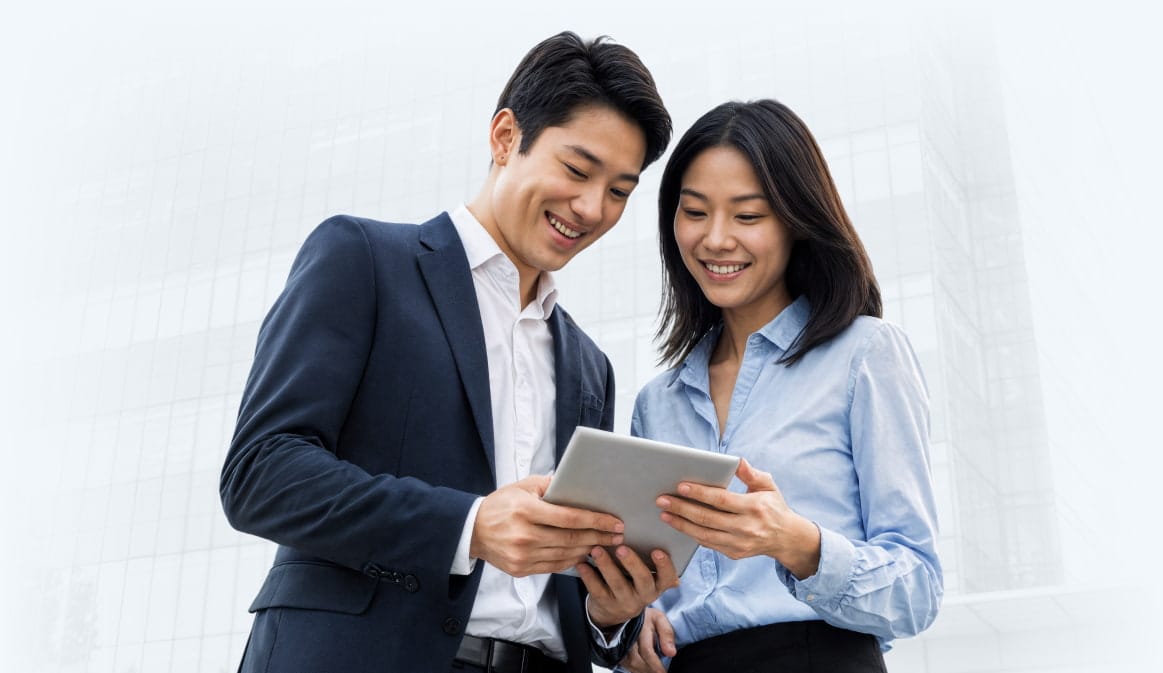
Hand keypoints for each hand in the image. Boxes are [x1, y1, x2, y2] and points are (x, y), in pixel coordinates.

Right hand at [470, 474, 624, 576]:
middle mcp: (524, 535)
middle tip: (618, 535)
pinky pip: (554, 566)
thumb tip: (575, 484)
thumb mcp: (521, 486)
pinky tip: (584, 553)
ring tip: (606, 545)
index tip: (614, 522)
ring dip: (589, 550)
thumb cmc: (500, 504)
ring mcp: (522, 555)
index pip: (569, 517)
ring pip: (565, 555)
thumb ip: (548, 485)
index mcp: (526, 510)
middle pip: (571, 538)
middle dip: (599, 537)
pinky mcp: (520, 569)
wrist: (472, 531)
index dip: (595, 520)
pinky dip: (572, 560)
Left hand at [579, 546, 678, 627]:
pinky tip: (582, 564)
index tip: (657, 551)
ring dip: (607, 565)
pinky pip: (597, 590)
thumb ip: (651, 561)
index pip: (668, 577)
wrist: (614, 611)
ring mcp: (625, 601)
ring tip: (597, 550)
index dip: (664, 565)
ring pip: (617, 584)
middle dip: (632, 563)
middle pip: (642, 580)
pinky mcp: (606, 604)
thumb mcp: (647, 576)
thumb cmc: (633, 581)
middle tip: (621, 548)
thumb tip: (654, 532)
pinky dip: (589, 576)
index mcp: (657, 584)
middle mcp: (644, 595)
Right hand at [618, 607, 675, 672]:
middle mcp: (628, 636)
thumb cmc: (647, 618)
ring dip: (643, 671)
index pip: (646, 651)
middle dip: (649, 670)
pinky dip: (636, 669)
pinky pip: (626, 664)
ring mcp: (620, 643)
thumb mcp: (660, 620)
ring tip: (654, 671)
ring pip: (630, 664)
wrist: (629, 613)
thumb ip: (667, 634)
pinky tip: (645, 669)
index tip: (663, 672)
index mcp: (641, 627)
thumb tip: (671, 653)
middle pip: (636, 660)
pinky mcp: (617, 649)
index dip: (655, 664)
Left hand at [655, 459, 820, 577]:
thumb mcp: (768, 486)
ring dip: (681, 524)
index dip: (700, 493)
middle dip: (682, 509)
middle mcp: (746, 527)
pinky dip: (691, 535)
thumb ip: (751, 473)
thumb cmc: (774, 506)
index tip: (680, 486)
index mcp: (754, 507)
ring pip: (704, 534)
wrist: (786, 538)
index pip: (722, 500)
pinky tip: (678, 525)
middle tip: (662, 500)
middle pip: (708, 518)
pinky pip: (708, 544)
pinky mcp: (734, 553)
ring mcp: (740, 543)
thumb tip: (736, 460)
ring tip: (664, 514)